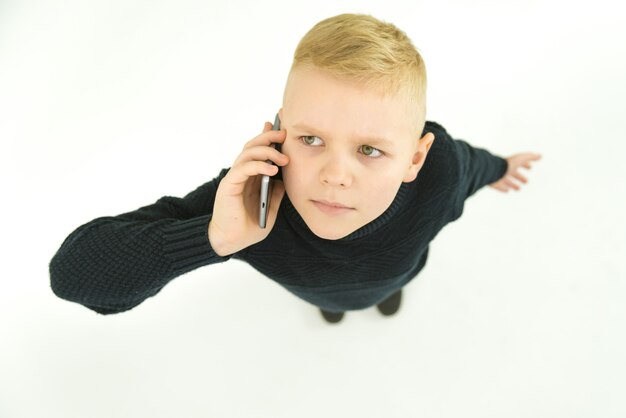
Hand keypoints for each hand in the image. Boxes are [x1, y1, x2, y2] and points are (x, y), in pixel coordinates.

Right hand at [208, 122, 288, 255]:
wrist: (232, 242)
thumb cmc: (249, 227)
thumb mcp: (270, 207)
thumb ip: (277, 192)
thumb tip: (286, 178)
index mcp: (250, 177)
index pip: (257, 151)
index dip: (267, 137)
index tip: (280, 128)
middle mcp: (241, 174)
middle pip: (252, 147)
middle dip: (268, 137)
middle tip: (284, 135)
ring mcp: (234, 178)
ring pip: (247, 154)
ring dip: (266, 152)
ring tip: (283, 158)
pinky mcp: (229, 185)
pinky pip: (243, 169)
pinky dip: (258, 166)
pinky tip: (273, 170)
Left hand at [489, 152, 541, 191]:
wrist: (494, 170)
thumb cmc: (508, 164)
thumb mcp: (521, 159)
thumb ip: (530, 157)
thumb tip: (540, 155)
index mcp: (511, 163)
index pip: (520, 163)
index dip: (525, 165)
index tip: (530, 168)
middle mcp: (505, 170)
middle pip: (513, 174)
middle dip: (520, 177)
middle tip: (526, 181)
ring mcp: (499, 177)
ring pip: (507, 181)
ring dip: (513, 184)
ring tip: (518, 189)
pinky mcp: (495, 183)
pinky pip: (500, 186)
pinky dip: (503, 188)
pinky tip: (507, 191)